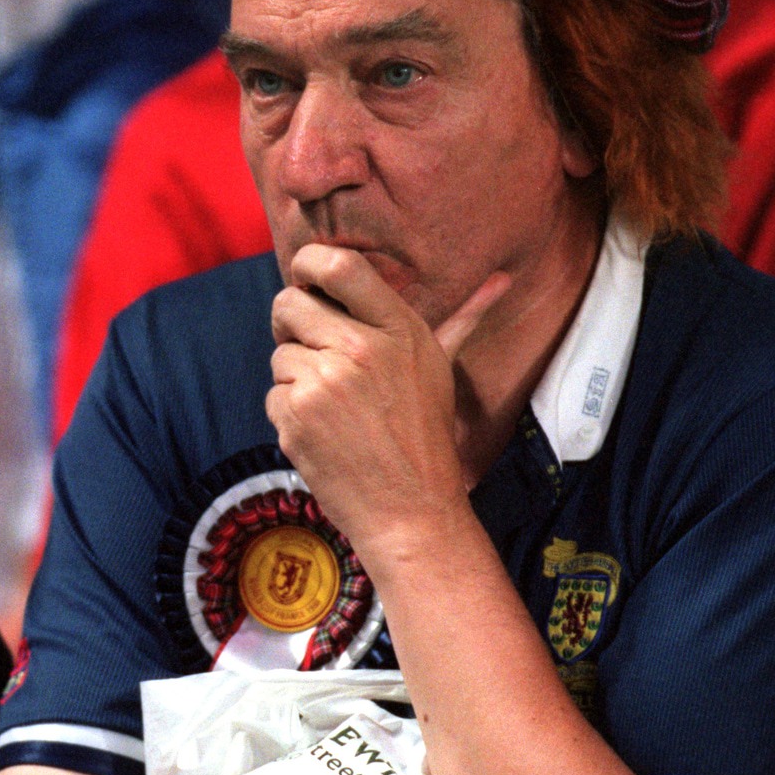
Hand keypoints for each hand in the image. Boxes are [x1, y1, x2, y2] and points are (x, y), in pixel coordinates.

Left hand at [267, 244, 506, 566]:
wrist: (411, 511)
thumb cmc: (425, 436)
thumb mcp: (442, 368)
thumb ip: (463, 319)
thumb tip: (502, 278)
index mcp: (400, 329)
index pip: (339, 265)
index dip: (309, 263)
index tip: (304, 277)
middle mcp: (362, 347)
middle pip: (289, 303)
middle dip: (290, 325)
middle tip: (315, 354)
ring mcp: (326, 380)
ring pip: (279, 353)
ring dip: (295, 379)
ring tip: (336, 410)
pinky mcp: (297, 414)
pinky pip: (273, 393)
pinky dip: (290, 415)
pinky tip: (324, 435)